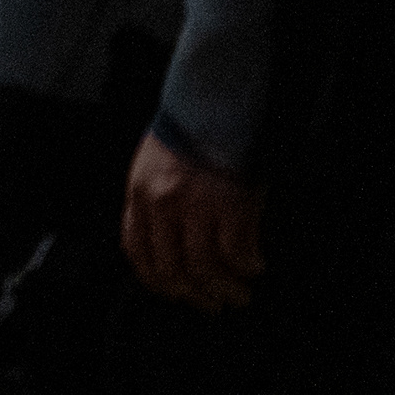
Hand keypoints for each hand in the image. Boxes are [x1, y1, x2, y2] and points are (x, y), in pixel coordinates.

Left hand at [119, 132, 264, 312]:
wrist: (224, 89)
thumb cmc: (196, 120)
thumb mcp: (158, 157)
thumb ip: (157, 196)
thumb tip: (172, 238)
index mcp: (140, 193)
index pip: (138, 254)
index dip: (158, 282)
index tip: (178, 292)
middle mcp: (162, 205)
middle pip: (172, 268)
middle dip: (195, 295)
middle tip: (213, 305)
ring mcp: (196, 206)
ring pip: (204, 267)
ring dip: (225, 288)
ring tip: (240, 295)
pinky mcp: (230, 202)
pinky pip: (236, 249)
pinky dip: (247, 264)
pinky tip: (256, 266)